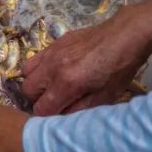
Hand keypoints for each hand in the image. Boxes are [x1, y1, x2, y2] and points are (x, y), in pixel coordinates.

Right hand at [21, 6, 151, 115]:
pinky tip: (54, 71)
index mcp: (67, 83)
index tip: (58, 116)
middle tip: (55, 101)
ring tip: (51, 86)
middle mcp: (52, 68)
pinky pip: (33, 59)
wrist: (125, 35)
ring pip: (25, 74)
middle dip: (38, 100)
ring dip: (36, 84)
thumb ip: (81, 109)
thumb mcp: (106, 96)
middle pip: (28, 91)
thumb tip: (62, 116)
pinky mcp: (53, 44)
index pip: (41, 108)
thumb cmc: (120, 68)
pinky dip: (38, 69)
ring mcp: (50, 53)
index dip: (47, 117)